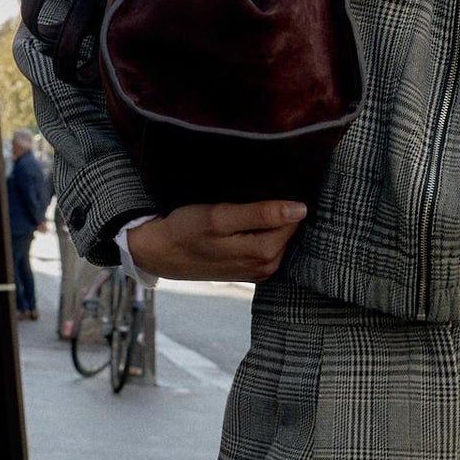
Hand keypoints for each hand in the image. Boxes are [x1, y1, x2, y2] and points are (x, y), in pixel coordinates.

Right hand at [125, 200, 306, 282]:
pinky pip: (267, 245)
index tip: (266, 188)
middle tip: (250, 196)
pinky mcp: (250, 270)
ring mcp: (259, 271)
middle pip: (289, 229)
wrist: (160, 253)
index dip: (284, 199)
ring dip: (268, 221)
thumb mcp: (220, 217)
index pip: (294, 219)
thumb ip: (261, 214)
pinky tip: (242, 224)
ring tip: (244, 209)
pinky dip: (260, 232)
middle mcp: (267, 266)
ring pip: (279, 237)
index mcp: (264, 253)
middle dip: (277, 211)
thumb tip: (300, 209)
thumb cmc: (186, 230)